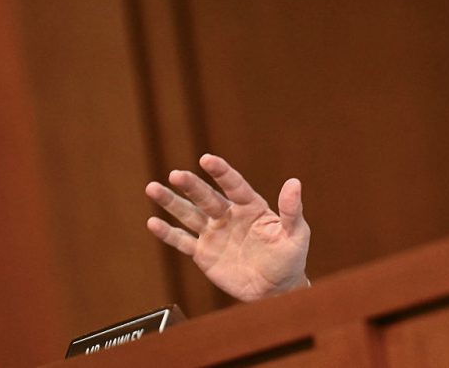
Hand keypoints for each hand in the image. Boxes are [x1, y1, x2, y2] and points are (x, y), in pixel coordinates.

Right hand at [145, 154, 309, 300]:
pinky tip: (153, 222)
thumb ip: (292, 210)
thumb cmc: (290, 259)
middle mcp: (229, 215)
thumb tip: (294, 182)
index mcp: (251, 207)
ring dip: (171, 202)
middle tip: (176, 175)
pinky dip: (168, 233)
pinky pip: (183, 241)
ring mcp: (214, 233)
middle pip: (207, 197)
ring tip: (152, 188)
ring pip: (189, 214)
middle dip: (191, 186)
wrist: (276, 290)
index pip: (234, 185)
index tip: (207, 159)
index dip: (221, 172)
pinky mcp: (204, 253)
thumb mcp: (296, 234)